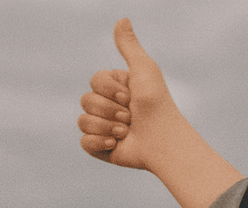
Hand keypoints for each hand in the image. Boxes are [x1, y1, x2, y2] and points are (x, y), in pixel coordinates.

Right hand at [77, 17, 242, 207]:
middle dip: (110, 109)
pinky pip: (84, 142)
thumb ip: (130, 47)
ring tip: (127, 132)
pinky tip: (116, 143)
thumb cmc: (157, 104)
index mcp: (116, 89)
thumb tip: (123, 19)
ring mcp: (104, 129)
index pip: (94, 81)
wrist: (163, 141)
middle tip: (132, 117)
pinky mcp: (102, 149)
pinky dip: (99, 142)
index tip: (131, 97)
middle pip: (86, 100)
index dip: (110, 89)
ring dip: (107, 125)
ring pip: (84, 121)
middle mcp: (109, 108)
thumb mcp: (144, 69)